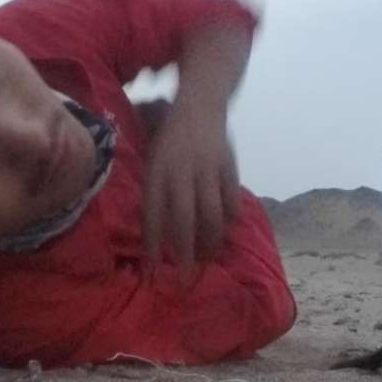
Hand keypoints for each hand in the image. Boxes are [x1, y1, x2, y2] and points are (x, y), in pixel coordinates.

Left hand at [141, 98, 239, 276]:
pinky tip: (225, 231)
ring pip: (211, 214)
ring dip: (210, 241)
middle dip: (183, 253)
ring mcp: (207, 169)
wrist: (200, 103)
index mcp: (157, 171)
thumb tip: (154, 233)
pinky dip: (228, 220)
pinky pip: (230, 200)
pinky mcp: (228, 167)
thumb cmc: (169, 137)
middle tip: (184, 278)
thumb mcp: (153, 160)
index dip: (151, 245)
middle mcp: (181, 172)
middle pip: (183, 220)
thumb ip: (154, 192)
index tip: (151, 272)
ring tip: (208, 258)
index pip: (152, 215)